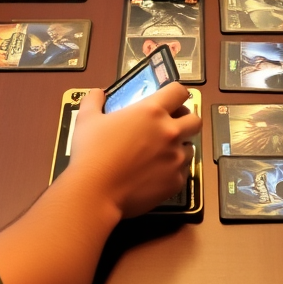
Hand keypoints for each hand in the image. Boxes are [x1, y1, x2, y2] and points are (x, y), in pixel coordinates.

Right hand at [68, 84, 200, 218]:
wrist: (95, 192)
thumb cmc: (91, 152)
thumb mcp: (87, 119)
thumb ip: (95, 100)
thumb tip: (99, 93)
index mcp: (152, 111)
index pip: (179, 91)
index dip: (175, 94)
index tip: (168, 101)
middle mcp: (170, 132)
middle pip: (195, 119)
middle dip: (185, 121)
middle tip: (170, 126)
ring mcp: (176, 158)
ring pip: (191, 148)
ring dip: (180, 148)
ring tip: (162, 154)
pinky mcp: (176, 182)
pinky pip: (183, 172)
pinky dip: (173, 171)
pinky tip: (157, 174)